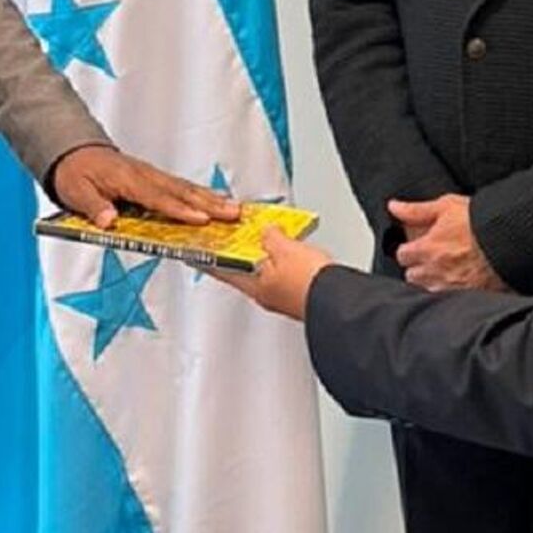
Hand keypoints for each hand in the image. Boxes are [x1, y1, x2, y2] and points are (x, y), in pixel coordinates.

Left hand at [51, 145, 239, 227]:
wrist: (74, 153)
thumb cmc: (75, 173)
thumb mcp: (75, 192)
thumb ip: (92, 207)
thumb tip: (108, 221)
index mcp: (127, 179)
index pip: (158, 197)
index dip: (180, 210)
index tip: (201, 220)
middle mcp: (144, 175)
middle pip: (181, 191)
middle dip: (209, 204)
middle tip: (233, 213)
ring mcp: (152, 175)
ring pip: (186, 188)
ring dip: (211, 199)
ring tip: (234, 209)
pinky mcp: (154, 179)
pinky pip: (180, 187)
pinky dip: (200, 194)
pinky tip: (216, 200)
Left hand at [210, 225, 333, 322]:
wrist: (340, 301)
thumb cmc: (311, 283)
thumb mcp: (284, 249)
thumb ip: (270, 236)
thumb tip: (267, 231)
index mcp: (253, 284)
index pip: (220, 267)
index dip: (206, 256)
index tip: (192, 249)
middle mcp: (265, 293)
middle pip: (243, 266)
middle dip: (237, 249)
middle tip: (231, 233)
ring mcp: (282, 294)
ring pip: (264, 268)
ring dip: (262, 251)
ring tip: (264, 234)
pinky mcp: (300, 292)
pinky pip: (283, 270)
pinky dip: (282, 257)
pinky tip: (290, 247)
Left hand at [388, 193, 508, 291]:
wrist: (511, 242)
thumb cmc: (481, 223)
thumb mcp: (446, 206)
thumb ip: (416, 210)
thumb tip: (394, 207)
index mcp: (426, 250)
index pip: (402, 255)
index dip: (408, 249)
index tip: (414, 246)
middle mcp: (435, 273)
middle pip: (413, 276)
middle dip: (418, 268)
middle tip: (430, 259)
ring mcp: (451, 289)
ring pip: (429, 291)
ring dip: (432, 282)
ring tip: (446, 272)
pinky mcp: (469, 298)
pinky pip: (451, 302)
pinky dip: (451, 294)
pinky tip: (460, 284)